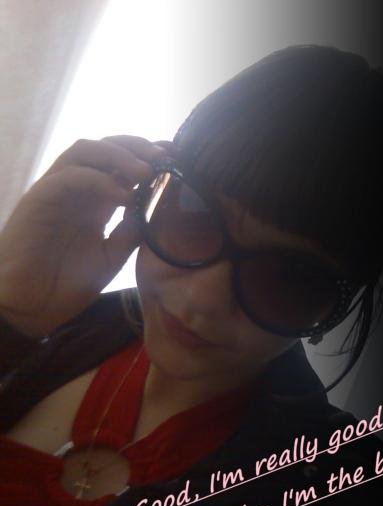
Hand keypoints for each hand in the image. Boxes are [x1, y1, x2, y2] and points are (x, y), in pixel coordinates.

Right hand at [0, 135, 173, 336]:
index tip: (176, 158)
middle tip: (165, 157)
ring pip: (85, 150)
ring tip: (146, 171)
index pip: (122, 164)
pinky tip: (124, 195)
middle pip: (106, 147)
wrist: (31, 306)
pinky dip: (99, 180)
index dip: (148, 155)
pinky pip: (70, 177)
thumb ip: (131, 232)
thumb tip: (157, 208)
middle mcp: (77, 188)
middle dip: (138, 146)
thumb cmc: (67, 282)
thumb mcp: (112, 256)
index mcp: (96, 200)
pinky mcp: (40, 198)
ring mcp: (57, 190)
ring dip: (119, 155)